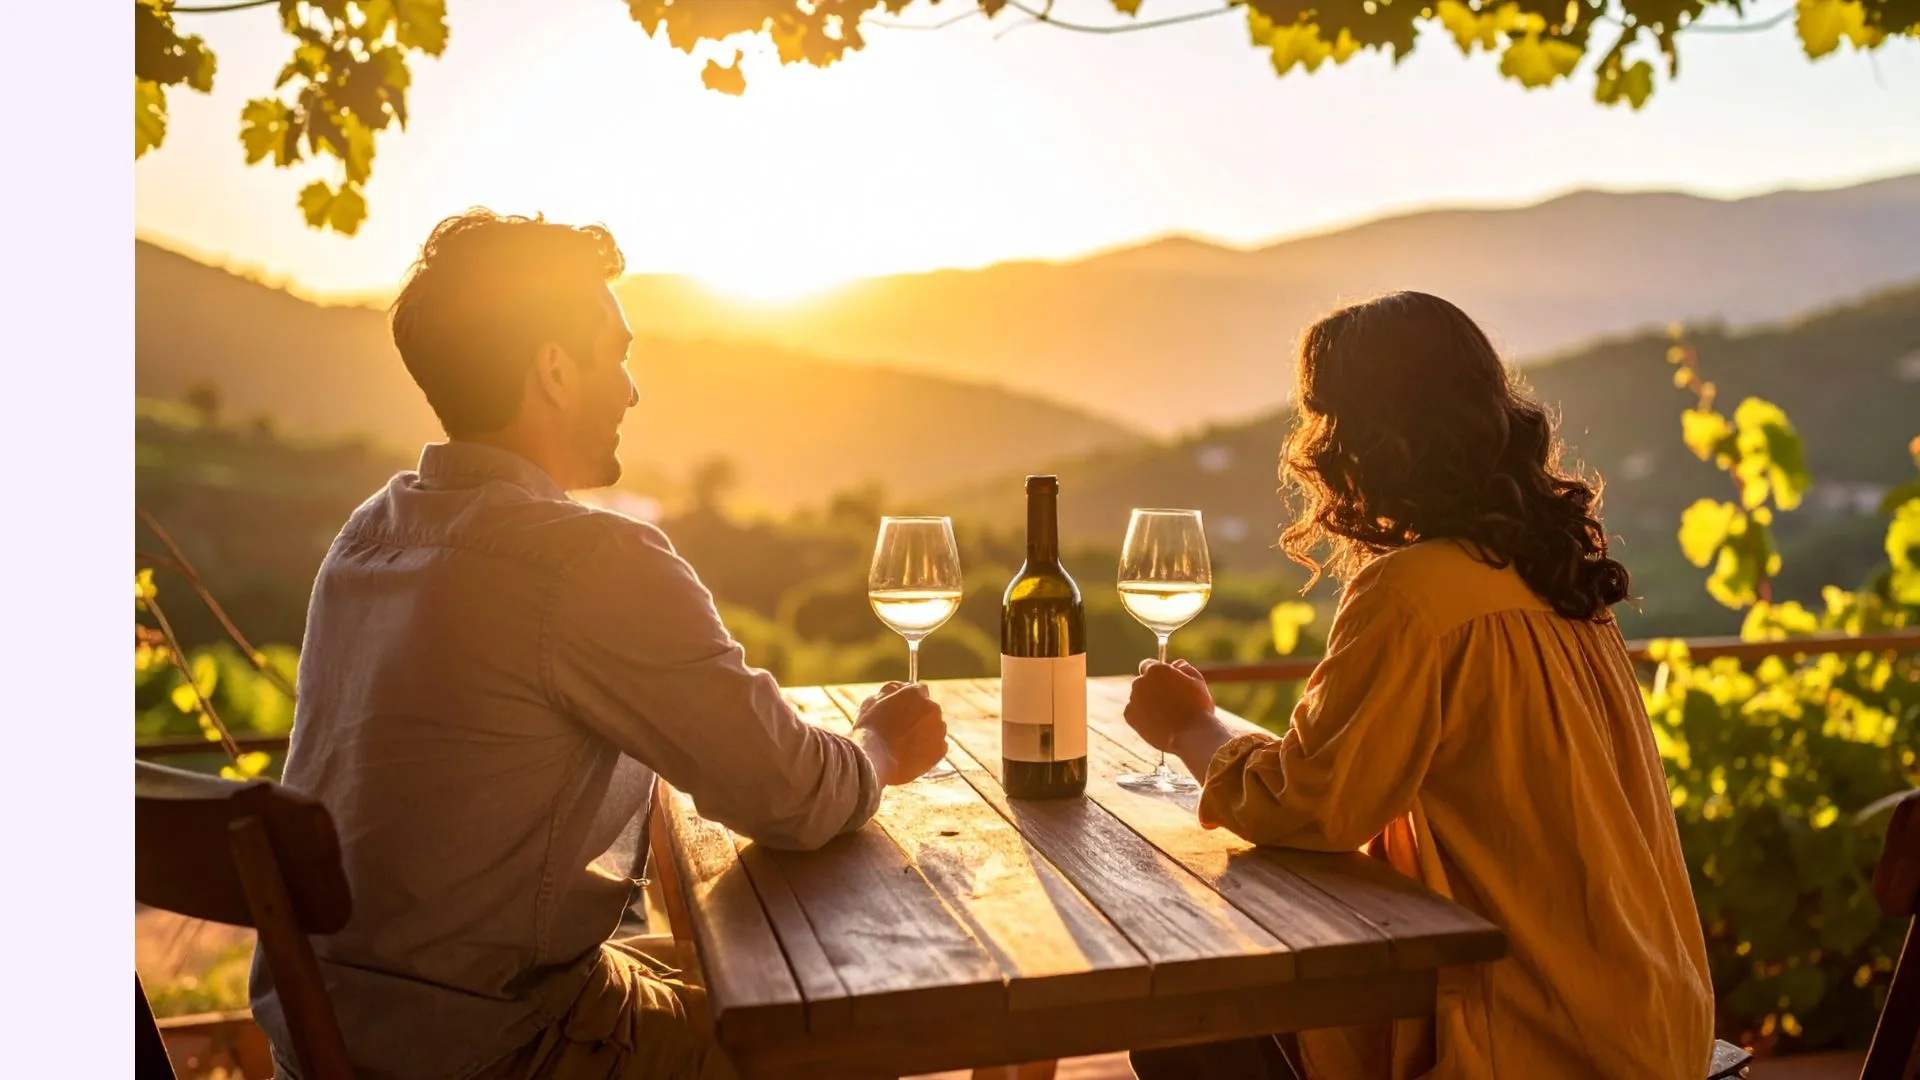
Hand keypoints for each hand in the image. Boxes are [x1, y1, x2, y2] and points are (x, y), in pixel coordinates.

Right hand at [852, 682, 948, 784]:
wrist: (874, 760)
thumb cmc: (870, 730)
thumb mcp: (872, 702)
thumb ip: (889, 691)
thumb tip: (899, 687)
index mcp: (916, 693)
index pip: (919, 691)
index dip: (910, 701)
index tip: (903, 710)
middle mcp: (932, 708)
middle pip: (929, 710)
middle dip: (918, 717)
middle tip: (901, 731)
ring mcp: (939, 729)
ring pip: (935, 728)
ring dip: (925, 733)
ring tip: (905, 745)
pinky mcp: (941, 749)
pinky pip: (938, 746)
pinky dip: (929, 750)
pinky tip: (913, 754)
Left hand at [1125, 660, 1231, 775]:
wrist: (1191, 735)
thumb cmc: (1198, 707)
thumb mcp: (1198, 682)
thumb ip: (1186, 668)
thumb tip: (1176, 664)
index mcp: (1156, 670)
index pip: (1148, 665)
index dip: (1157, 675)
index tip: (1163, 684)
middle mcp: (1141, 681)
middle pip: (1142, 682)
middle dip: (1151, 689)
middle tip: (1166, 703)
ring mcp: (1133, 698)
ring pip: (1138, 698)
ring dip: (1146, 703)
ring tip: (1165, 716)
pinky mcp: (1129, 715)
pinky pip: (1133, 713)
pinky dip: (1142, 717)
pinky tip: (1157, 724)